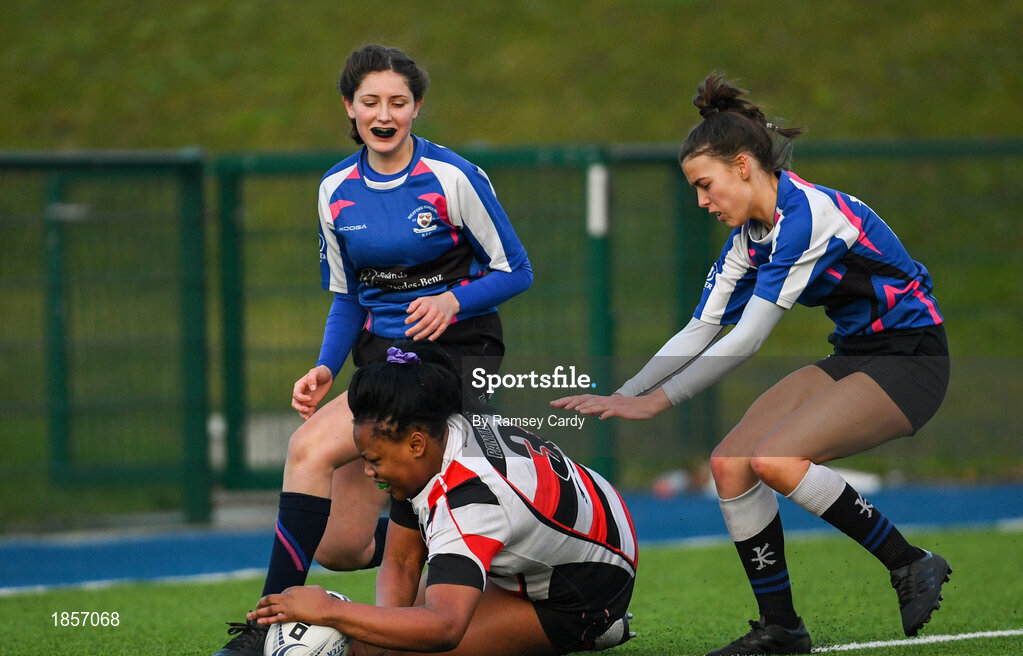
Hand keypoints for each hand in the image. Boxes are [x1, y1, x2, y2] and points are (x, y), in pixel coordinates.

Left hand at [248, 585, 337, 625]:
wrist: (327, 608)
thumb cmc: (324, 599)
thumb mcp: (314, 589)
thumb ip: (306, 590)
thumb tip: (306, 591)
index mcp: (294, 588)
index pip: (281, 594)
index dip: (276, 599)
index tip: (272, 603)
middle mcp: (288, 596)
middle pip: (270, 599)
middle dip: (261, 603)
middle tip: (256, 606)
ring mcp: (288, 606)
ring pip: (269, 609)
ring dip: (257, 612)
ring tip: (250, 616)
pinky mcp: (290, 615)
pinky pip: (275, 618)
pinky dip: (265, 620)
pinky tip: (259, 621)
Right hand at [292, 365, 333, 419]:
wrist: (327, 375)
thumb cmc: (320, 372)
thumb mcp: (315, 372)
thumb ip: (312, 379)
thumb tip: (312, 388)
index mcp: (299, 386)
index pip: (296, 395)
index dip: (301, 398)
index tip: (310, 399)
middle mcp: (301, 394)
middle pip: (295, 403)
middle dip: (300, 408)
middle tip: (308, 409)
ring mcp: (306, 399)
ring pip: (300, 409)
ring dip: (303, 414)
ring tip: (309, 417)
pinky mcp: (312, 403)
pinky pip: (308, 411)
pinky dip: (309, 415)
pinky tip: (313, 417)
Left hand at [404, 291, 459, 340]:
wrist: (449, 302)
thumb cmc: (432, 302)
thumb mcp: (422, 299)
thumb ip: (414, 304)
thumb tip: (407, 311)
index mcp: (428, 304)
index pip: (420, 312)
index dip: (412, 318)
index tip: (406, 322)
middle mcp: (435, 310)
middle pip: (425, 322)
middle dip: (415, 329)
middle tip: (407, 333)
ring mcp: (441, 317)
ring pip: (432, 327)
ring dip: (423, 334)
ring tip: (415, 338)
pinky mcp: (446, 322)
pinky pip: (440, 330)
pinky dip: (435, 336)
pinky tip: (428, 339)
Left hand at [550, 390, 670, 419]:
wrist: (645, 407)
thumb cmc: (628, 410)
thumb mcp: (611, 411)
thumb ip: (601, 411)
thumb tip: (592, 414)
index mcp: (600, 401)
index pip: (580, 399)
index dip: (566, 401)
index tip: (553, 404)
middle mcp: (603, 400)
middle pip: (583, 399)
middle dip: (569, 402)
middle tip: (555, 405)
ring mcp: (611, 404)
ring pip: (595, 404)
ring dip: (584, 406)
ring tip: (572, 409)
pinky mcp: (620, 409)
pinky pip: (610, 411)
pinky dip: (603, 412)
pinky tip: (597, 416)